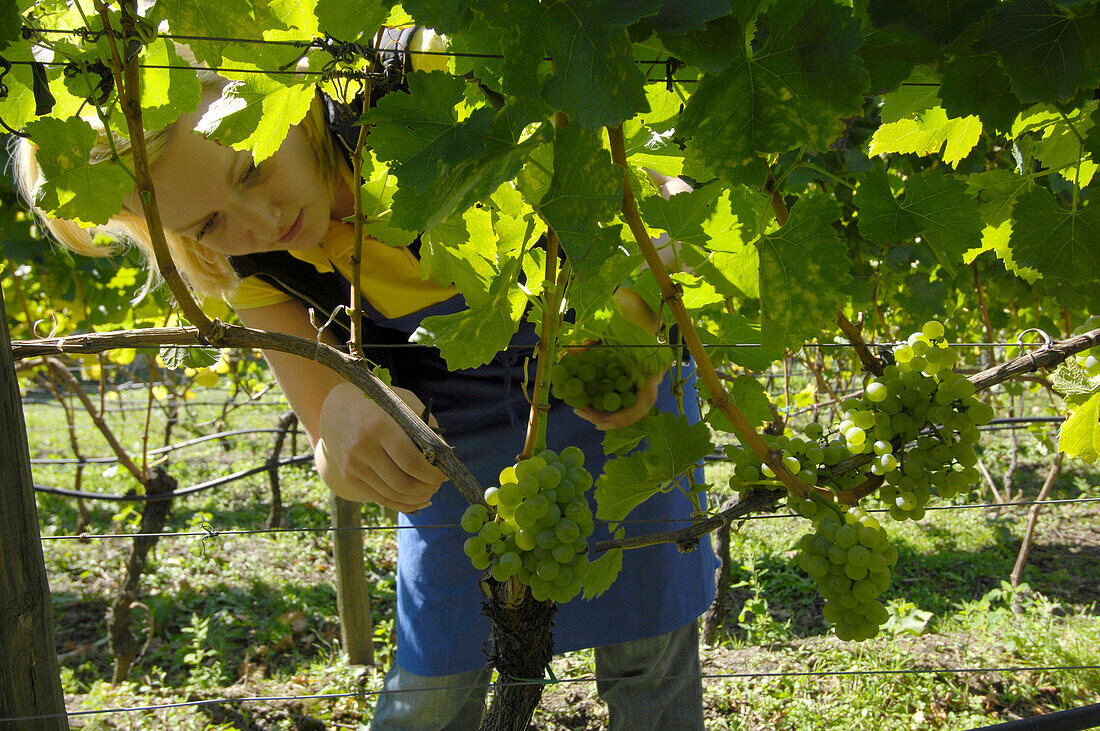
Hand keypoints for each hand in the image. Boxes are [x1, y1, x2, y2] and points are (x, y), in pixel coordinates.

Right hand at [314, 381, 444, 511]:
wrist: (337, 408)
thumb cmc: (380, 405)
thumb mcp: (404, 403)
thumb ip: (426, 428)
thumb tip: (445, 459)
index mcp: (380, 426)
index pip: (411, 461)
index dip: (432, 474)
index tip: (444, 474)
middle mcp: (363, 447)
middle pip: (402, 483)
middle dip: (427, 488)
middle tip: (438, 484)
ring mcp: (353, 465)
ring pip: (392, 494)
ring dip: (416, 498)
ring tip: (429, 491)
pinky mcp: (348, 476)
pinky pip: (379, 498)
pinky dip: (401, 504)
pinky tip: (415, 500)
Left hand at [571, 287, 665, 429]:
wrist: (637, 303)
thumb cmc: (628, 311)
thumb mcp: (611, 323)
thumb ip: (591, 341)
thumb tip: (569, 358)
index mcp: (651, 367)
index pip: (643, 404)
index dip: (622, 417)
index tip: (599, 421)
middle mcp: (651, 376)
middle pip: (633, 409)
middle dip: (608, 416)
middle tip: (583, 413)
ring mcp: (644, 377)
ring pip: (627, 404)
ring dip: (605, 411)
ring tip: (581, 409)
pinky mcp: (635, 375)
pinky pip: (623, 394)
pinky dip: (606, 400)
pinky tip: (588, 399)